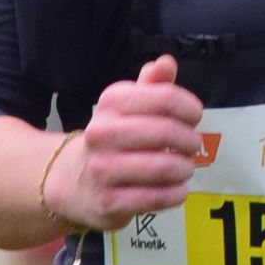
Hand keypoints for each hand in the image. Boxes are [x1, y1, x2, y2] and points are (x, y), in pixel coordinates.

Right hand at [46, 56, 204, 232]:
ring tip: (184, 167)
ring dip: (184, 168)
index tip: (195, 116)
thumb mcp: (126, 107)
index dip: (189, 107)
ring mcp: (102, 169)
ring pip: (164, 167)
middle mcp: (101, 133)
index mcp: (110, 103)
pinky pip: (156, 197)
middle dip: (190, 140)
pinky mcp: (108, 202)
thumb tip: (167, 62)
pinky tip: (178, 189)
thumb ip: (151, 86)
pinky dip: (176, 193)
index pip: (164, 98)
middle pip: (166, 132)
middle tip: (193, 145)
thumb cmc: (111, 139)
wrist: (70, 181)